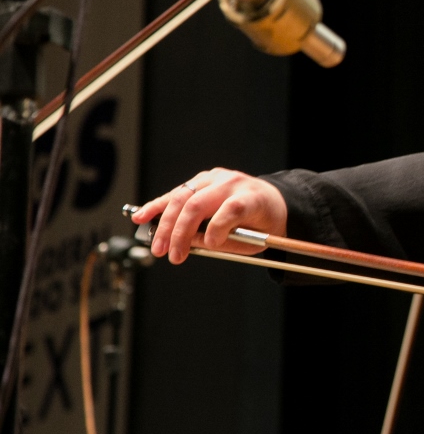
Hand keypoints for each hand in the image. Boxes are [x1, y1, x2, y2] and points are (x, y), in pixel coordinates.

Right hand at [130, 168, 287, 263]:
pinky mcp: (203, 180)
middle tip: (171, 255)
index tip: (210, 245)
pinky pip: (176, 193)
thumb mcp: (253, 240)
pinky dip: (157, 205)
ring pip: (182, 197)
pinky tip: (140, 216)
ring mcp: (216, 178)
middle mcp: (233, 183)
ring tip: (157, 245)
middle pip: (198, 203)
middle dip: (180, 231)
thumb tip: (191, 243)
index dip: (218, 228)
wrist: (272, 203)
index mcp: (252, 198)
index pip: (232, 208)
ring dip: (165, 224)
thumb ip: (223, 242)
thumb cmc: (263, 223)